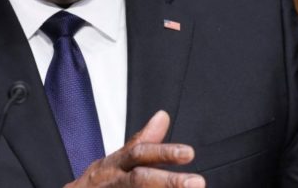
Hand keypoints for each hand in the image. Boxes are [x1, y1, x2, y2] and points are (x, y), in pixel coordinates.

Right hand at [64, 110, 204, 187]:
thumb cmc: (101, 182)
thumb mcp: (117, 160)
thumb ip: (141, 141)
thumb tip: (163, 116)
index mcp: (115, 165)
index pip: (139, 153)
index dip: (164, 153)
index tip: (189, 153)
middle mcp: (111, 181)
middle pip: (139, 180)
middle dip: (168, 181)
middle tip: (197, 182)